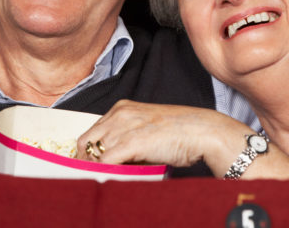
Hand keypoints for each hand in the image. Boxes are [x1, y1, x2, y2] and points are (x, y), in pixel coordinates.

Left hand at [76, 100, 251, 173]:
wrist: (202, 131)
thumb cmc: (180, 132)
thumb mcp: (146, 128)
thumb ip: (126, 138)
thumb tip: (111, 160)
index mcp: (122, 108)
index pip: (91, 132)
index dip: (88, 151)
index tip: (89, 165)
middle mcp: (120, 114)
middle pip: (86, 142)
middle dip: (86, 161)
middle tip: (93, 176)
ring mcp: (125, 127)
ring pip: (94, 154)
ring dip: (97, 169)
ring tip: (106, 179)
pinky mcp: (132, 142)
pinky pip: (106, 162)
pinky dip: (104, 172)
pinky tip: (111, 178)